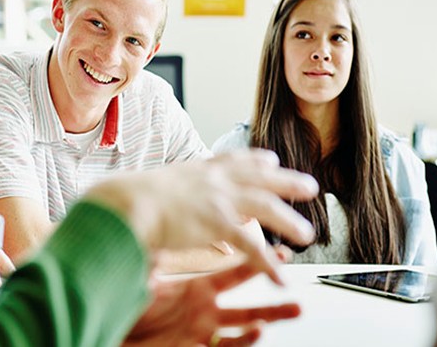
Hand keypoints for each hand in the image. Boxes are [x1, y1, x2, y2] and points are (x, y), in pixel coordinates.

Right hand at [84, 149, 317, 283]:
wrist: (127, 202)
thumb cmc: (128, 197)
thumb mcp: (153, 184)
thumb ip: (166, 192)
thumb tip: (158, 196)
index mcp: (198, 169)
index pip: (234, 160)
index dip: (256, 160)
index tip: (271, 159)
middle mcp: (213, 180)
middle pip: (260, 178)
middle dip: (287, 182)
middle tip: (309, 186)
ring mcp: (218, 199)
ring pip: (266, 207)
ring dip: (288, 221)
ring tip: (306, 233)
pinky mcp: (217, 223)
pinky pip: (251, 246)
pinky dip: (268, 263)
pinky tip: (280, 276)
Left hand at [123, 263, 300, 345]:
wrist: (120, 335)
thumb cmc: (135, 311)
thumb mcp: (146, 277)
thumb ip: (158, 254)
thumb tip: (162, 222)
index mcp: (198, 291)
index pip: (235, 273)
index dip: (256, 262)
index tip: (278, 251)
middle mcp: (206, 312)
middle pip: (248, 300)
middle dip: (275, 294)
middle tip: (298, 283)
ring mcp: (203, 331)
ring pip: (244, 326)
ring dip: (270, 318)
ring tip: (294, 308)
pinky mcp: (194, 346)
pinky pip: (226, 346)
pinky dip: (243, 338)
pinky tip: (258, 330)